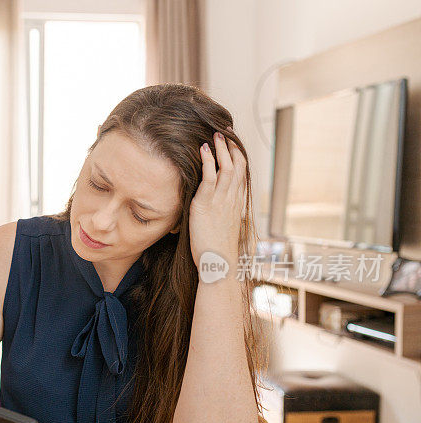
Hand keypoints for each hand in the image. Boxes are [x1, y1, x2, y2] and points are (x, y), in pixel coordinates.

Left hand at [189, 128, 245, 270]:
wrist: (219, 265)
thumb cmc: (219, 252)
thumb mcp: (224, 230)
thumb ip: (223, 216)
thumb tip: (219, 213)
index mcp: (237, 204)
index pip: (242, 174)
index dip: (239, 157)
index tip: (234, 144)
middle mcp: (232, 199)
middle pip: (238, 166)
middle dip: (233, 148)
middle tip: (227, 132)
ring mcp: (221, 201)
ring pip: (226, 168)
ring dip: (222, 149)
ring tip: (216, 134)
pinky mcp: (206, 204)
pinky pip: (209, 177)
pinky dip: (207, 161)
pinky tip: (203, 149)